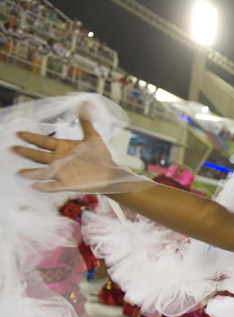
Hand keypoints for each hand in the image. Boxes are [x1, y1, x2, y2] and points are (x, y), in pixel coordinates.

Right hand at [13, 102, 132, 192]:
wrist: (110, 174)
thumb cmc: (100, 156)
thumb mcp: (93, 137)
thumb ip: (86, 121)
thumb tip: (84, 102)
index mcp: (62, 148)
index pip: (43, 141)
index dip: (31, 137)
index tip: (18, 133)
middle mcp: (58, 159)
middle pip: (39, 155)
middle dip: (25, 151)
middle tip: (12, 148)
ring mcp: (61, 172)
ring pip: (42, 172)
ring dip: (32, 172)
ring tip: (20, 172)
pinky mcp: (67, 184)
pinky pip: (53, 186)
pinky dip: (45, 186)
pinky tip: (35, 185)